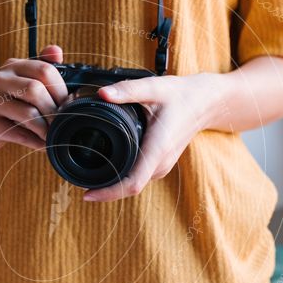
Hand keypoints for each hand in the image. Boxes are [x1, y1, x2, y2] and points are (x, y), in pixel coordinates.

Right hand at [0, 45, 68, 152]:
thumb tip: (56, 50)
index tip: (67, 105)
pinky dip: (36, 142)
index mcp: (13, 65)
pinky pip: (20, 134)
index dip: (61, 90)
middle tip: (60, 123)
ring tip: (51, 136)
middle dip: (54, 110)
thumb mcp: (26, 84)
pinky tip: (41, 144)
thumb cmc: (11, 105)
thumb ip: (43, 68)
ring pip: (29, 113)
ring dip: (46, 128)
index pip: (44, 70)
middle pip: (36, 90)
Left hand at [82, 73, 223, 201]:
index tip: (86, 194)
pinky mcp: (160, 164)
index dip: (108, 193)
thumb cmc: (181, 95)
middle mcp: (160, 163)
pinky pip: (137, 177)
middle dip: (103, 190)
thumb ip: (127, 91)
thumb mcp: (154, 87)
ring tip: (85, 176)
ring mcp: (161, 166)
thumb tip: (101, 94)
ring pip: (132, 184)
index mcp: (157, 149)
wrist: (206, 102)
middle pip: (128, 188)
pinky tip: (104, 170)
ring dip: (111, 185)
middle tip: (76, 180)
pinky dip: (120, 178)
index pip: (132, 183)